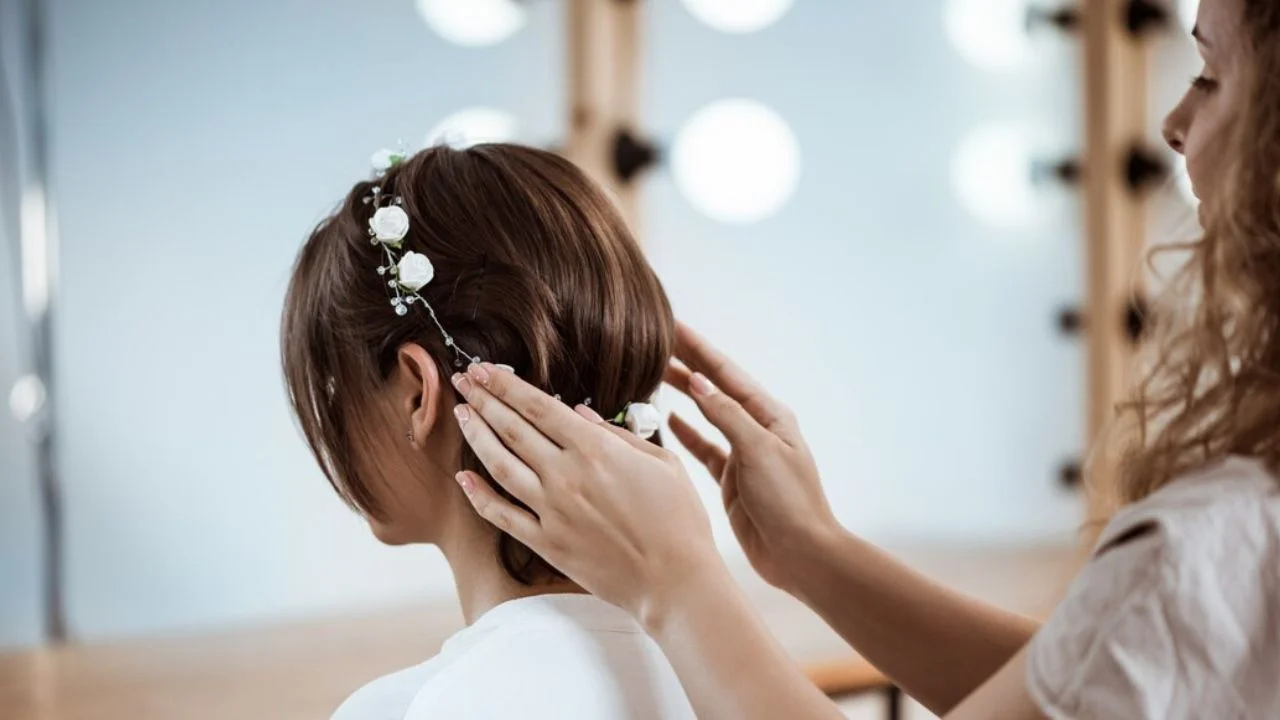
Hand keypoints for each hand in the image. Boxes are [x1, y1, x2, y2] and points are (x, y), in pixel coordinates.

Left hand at [449, 362, 724, 624]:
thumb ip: (618, 434)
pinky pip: (502, 515)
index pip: (539, 406)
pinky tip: (463, 477)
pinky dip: (478, 495)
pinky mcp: (547, 543)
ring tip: (460, 415)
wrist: (675, 580)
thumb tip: (581, 413)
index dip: (505, 385)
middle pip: (512, 428)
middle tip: (462, 381)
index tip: (483, 370)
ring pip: (499, 465)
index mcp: (596, 449)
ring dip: (476, 436)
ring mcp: (552, 510)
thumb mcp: (662, 462)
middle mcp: (566, 475)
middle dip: (484, 400)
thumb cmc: (679, 519)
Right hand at [664, 322, 837, 593]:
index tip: (673, 326)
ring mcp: (744, 454)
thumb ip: (726, 415)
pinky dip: (686, 433)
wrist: (800, 555)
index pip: (727, 373)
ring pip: (707, 416)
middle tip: (655, 343)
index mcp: (769, 416)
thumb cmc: (788, 501)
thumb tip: (698, 382)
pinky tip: (668, 421)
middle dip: (688, 364)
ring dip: (684, 394)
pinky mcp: (732, 479)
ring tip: (655, 374)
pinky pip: (704, 448)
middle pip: (715, 388)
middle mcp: (756, 430)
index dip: (699, 349)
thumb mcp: (758, 451)